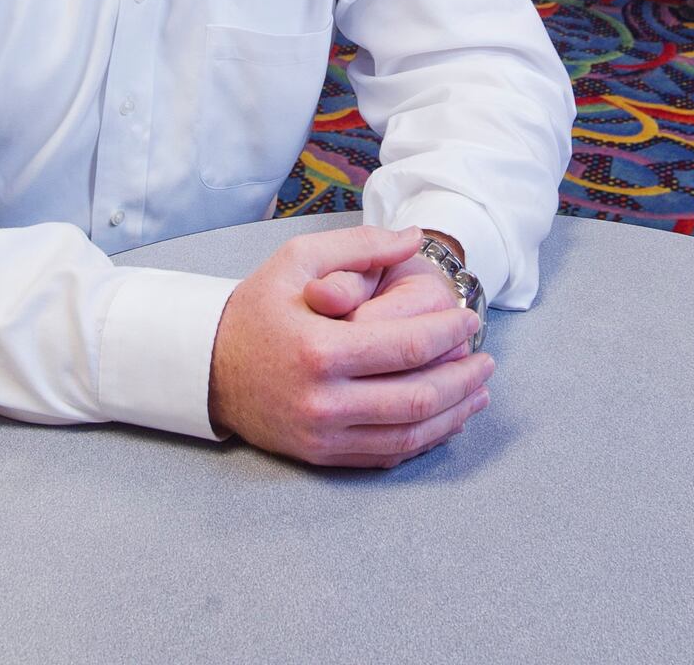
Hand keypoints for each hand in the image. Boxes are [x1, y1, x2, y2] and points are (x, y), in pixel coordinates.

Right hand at [208, 225, 493, 468]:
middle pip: (417, 397)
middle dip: (462, 377)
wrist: (207, 367)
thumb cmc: (258, 306)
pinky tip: (447, 418)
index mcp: (321, 348)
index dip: (450, 333)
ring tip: (479, 390)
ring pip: (408, 433)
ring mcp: (323, 435)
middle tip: (486, 358)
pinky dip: (425, 438)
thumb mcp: (299, 258)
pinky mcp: (322, 456)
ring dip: (454, 412)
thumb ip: (361, 245)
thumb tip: (416, 237)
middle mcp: (324, 400)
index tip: (470, 319)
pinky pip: (387, 454)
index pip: (408, 348)